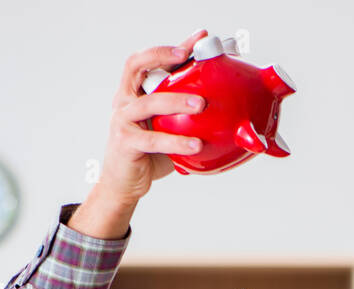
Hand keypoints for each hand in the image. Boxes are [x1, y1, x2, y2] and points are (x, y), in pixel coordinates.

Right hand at [78, 32, 208, 227]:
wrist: (126, 184)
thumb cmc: (150, 155)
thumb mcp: (170, 129)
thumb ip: (189, 118)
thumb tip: (231, 117)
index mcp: (134, 92)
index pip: (149, 60)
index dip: (172, 46)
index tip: (198, 38)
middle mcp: (125, 100)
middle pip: (137, 66)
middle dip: (164, 57)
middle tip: (192, 60)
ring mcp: (122, 120)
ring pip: (148, 102)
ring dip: (176, 100)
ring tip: (201, 104)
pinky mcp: (125, 142)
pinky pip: (153, 139)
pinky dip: (176, 141)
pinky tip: (196, 144)